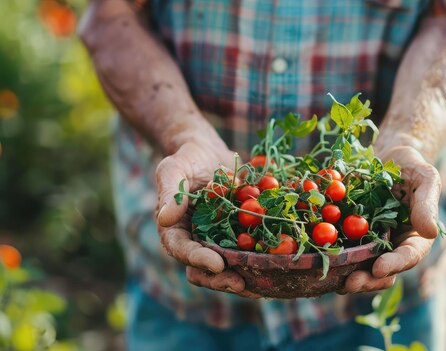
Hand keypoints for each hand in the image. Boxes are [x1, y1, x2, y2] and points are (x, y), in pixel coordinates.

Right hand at [155, 140, 259, 297]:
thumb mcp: (174, 170)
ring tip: (262, 284)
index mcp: (176, 231)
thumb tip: (165, 219)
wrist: (210, 153)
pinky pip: (250, 249)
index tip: (217, 264)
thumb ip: (170, 193)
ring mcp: (219, 240)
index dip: (199, 260)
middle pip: (205, 269)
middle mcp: (197, 241)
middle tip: (241, 283)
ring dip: (245, 275)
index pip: (183, 250)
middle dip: (222, 279)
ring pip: (230, 266)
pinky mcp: (240, 234)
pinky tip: (280, 263)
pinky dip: (262, 258)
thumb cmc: (187, 159)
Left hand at [340, 145, 440, 293]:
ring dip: (346, 275)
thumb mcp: (425, 179)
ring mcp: (368, 242)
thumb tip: (430, 232)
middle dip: (367, 280)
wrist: (386, 156)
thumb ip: (427, 204)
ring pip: (359, 266)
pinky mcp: (348, 234)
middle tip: (351, 283)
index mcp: (414, 238)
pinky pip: (339, 248)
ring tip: (331, 279)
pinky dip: (328, 256)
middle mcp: (391, 246)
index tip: (379, 268)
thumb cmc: (411, 166)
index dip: (394, 265)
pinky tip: (315, 258)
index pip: (408, 256)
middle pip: (382, 271)